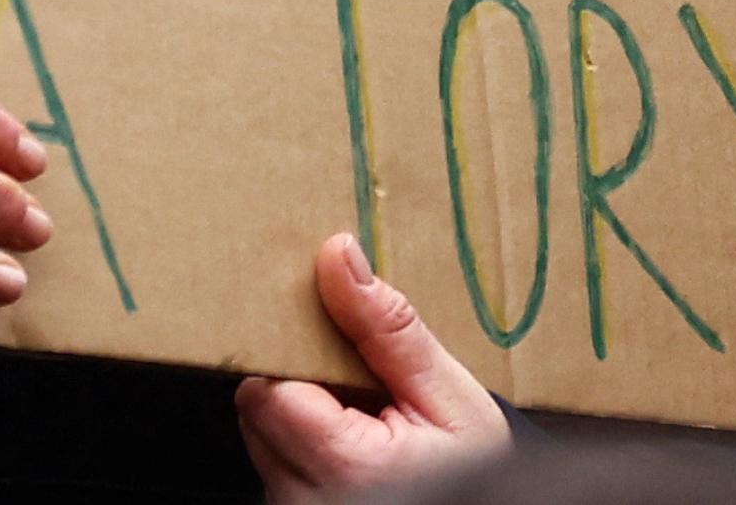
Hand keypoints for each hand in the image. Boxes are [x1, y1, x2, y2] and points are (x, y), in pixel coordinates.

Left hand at [236, 234, 511, 497]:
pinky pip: (278, 468)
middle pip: (259, 411)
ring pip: (264, 437)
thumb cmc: (477, 473)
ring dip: (301, 417)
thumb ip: (387, 327)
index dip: (296, 353)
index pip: (268, 387)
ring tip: (362, 418)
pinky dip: (306, 450)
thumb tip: (338, 255)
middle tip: (359, 382)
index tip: (331, 338)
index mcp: (345, 468)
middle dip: (300, 382)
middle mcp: (308, 502)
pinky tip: (354, 449)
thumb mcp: (448, 394)